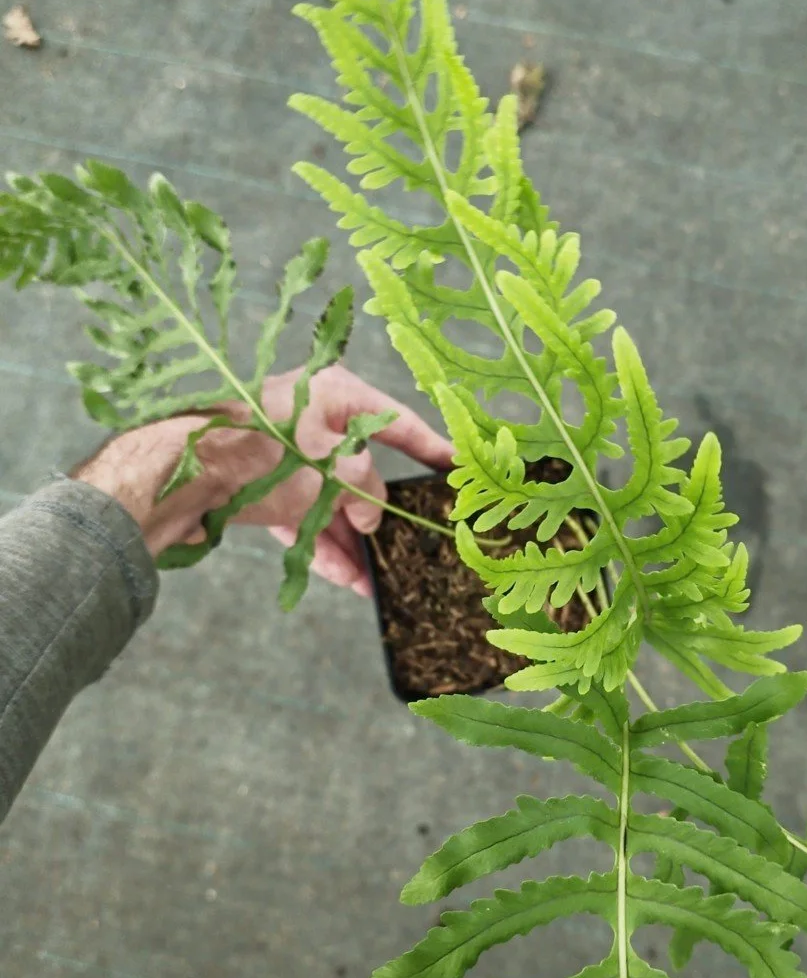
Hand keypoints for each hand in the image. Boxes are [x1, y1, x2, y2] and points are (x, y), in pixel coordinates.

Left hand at [73, 365, 452, 594]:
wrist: (178, 472)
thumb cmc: (262, 450)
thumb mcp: (334, 469)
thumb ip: (366, 492)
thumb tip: (373, 520)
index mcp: (337, 395)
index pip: (398, 423)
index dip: (430, 447)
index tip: (457, 464)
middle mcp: (313, 422)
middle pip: (363, 471)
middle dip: (384, 515)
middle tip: (410, 544)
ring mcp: (286, 458)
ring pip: (333, 503)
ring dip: (355, 543)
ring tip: (378, 581)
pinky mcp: (262, 489)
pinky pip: (304, 520)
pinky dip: (323, 547)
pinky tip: (345, 579)